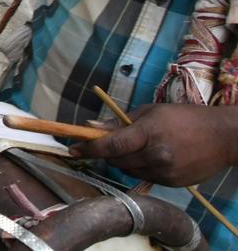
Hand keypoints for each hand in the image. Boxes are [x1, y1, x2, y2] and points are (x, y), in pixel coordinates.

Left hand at [70, 104, 237, 186]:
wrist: (222, 137)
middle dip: (107, 153)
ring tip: (137, 147)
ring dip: (124, 161)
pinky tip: (153, 156)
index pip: (111, 145)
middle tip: (107, 144)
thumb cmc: (184, 117)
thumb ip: (120, 122)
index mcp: (148, 133)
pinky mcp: (172, 183)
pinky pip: (144, 177)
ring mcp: (165, 172)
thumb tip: (91, 127)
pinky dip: (141, 168)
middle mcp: (156, 155)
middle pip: (116, 160)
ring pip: (128, 170)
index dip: (89, 148)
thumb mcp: (150, 111)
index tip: (72, 150)